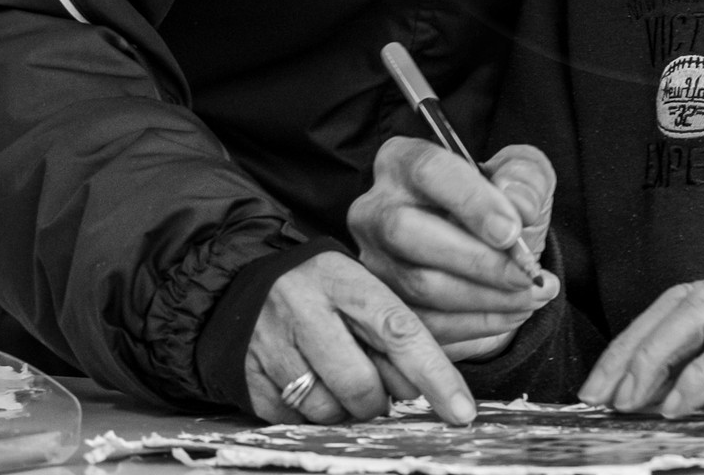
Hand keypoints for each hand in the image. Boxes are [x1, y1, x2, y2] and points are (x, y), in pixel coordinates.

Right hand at [245, 249, 473, 424]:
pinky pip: (295, 422)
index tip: (462, 411)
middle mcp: (306, 309)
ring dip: (344, 410)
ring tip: (337, 379)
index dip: (435, 375)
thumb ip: (398, 329)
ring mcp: (272, 346)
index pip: (400, 331)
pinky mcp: (248, 379)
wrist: (240, 289)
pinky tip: (308, 384)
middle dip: (379, 401)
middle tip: (376, 389)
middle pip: (363, 384)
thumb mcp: (360, 288)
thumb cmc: (322, 293)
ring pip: (329, 411)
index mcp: (345, 280)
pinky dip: (311, 415)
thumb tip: (435, 388)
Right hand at [349, 138, 559, 361]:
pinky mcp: (385, 305)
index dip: (471, 201)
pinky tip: (513, 312)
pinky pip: (425, 322)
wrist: (494, 246)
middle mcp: (375, 209)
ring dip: (484, 296)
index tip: (512, 232)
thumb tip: (520, 205)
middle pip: (406, 231)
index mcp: (403, 160)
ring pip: (417, 284)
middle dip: (475, 259)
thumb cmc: (503, 202)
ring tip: (531, 293)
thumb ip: (525, 178)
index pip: (428, 171)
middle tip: (524, 272)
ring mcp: (373, 261)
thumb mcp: (523, 175)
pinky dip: (477, 323)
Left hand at [579, 258, 703, 430]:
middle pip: (689, 295)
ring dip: (655, 353)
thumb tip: (669, 402)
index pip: (692, 299)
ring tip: (628, 399)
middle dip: (633, 343)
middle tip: (598, 392)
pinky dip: (703, 370)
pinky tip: (681, 402)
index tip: (604, 384)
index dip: (640, 337)